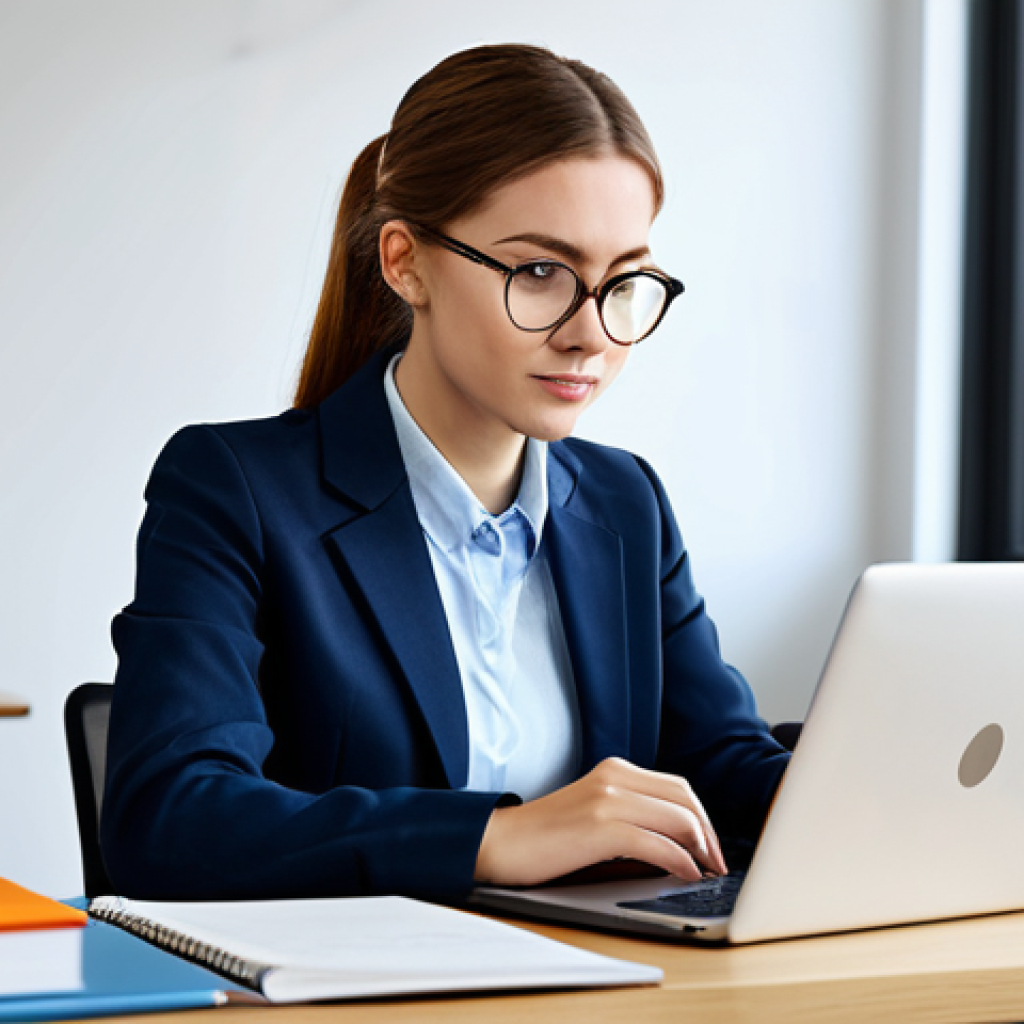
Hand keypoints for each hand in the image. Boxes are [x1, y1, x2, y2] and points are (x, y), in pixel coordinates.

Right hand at [474, 757, 726, 886]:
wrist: (498, 843)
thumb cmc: (544, 837)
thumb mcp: (593, 813)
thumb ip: (630, 814)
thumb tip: (679, 843)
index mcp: (614, 770)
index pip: (678, 787)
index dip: (702, 818)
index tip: (711, 846)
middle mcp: (614, 777)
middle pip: (686, 798)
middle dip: (709, 832)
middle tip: (718, 862)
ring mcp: (607, 799)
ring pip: (679, 818)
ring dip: (702, 848)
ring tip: (707, 872)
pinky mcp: (601, 828)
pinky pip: (659, 844)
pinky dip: (681, 862)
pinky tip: (686, 875)